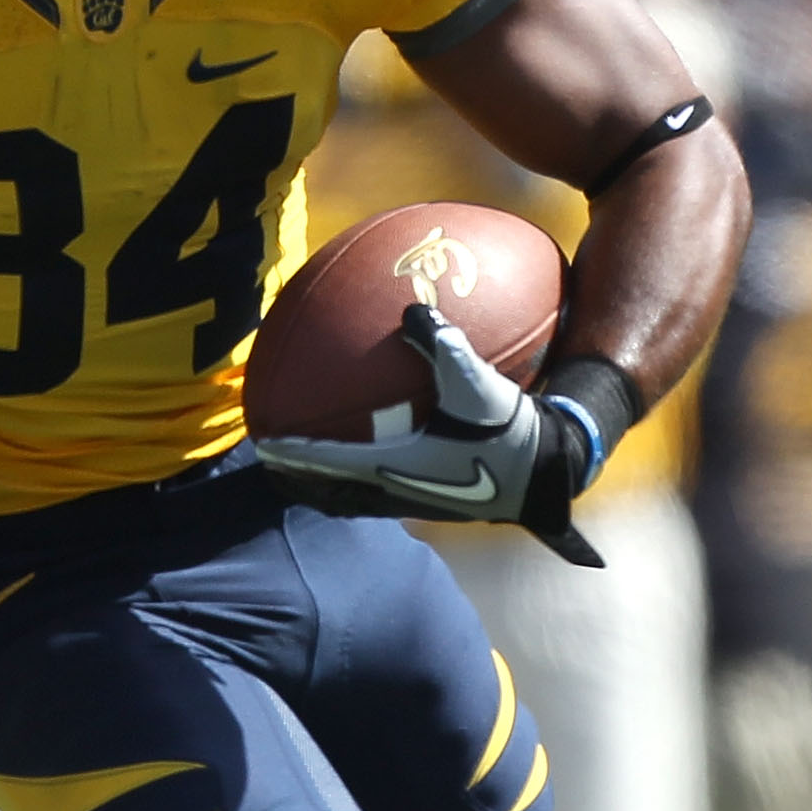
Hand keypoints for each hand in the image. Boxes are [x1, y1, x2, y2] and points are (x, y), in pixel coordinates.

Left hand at [255, 303, 602, 567]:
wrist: (548, 469)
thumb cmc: (510, 427)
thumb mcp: (477, 381)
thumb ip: (443, 344)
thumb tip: (412, 309)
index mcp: (400, 465)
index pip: (331, 460)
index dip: (294, 453)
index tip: (263, 443)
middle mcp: (399, 490)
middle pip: (330, 490)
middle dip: (296, 478)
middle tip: (268, 461)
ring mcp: (413, 501)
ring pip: (352, 499)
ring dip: (322, 487)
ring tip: (298, 472)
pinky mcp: (431, 501)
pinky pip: (377, 494)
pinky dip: (355, 482)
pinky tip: (363, 459)